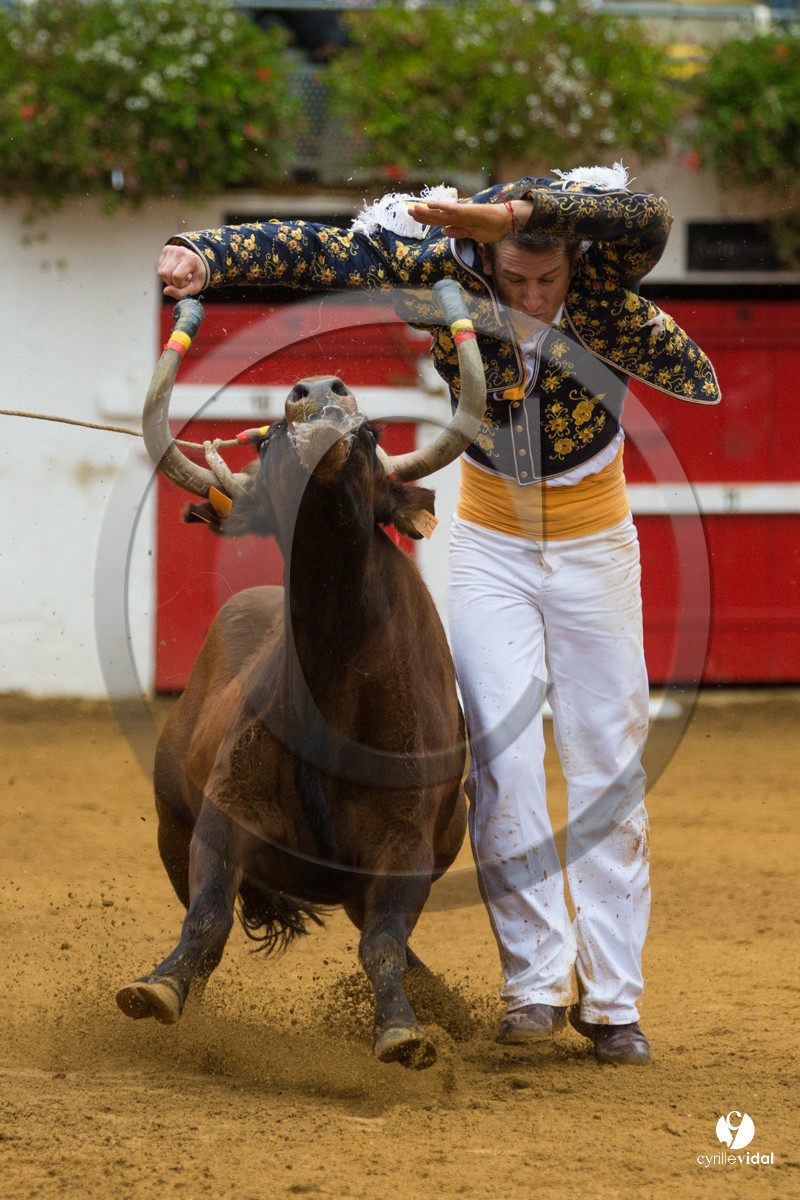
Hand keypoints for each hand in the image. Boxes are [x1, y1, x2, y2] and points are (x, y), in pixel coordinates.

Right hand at [157, 244, 207, 297]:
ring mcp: (172, 249)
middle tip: (181, 280)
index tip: (186, 283)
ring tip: (178, 276)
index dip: (180, 284)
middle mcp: (180, 251)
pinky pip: (159, 268)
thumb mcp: (194, 288)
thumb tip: (165, 291)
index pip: (177, 276)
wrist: (198, 263)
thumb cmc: (196, 276)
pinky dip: (166, 274)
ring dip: (168, 279)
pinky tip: (173, 271)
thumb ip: (182, 293)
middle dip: (172, 283)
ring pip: (161, 272)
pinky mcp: (166, 249)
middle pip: (166, 274)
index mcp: (191, 259)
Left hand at [405, 199, 530, 241]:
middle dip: (421, 214)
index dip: (426, 220)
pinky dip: (440, 207)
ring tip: (413, 208)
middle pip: (435, 216)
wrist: (505, 222)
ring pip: (440, 212)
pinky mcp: (466, 211)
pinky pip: (451, 209)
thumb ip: (459, 232)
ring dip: (426, 210)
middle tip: (407, 210)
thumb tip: (445, 232)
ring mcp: (461, 213)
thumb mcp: (472, 234)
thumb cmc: (491, 228)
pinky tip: (430, 204)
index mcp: (458, 222)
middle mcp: (457, 216)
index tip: (414, 217)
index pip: (438, 221)